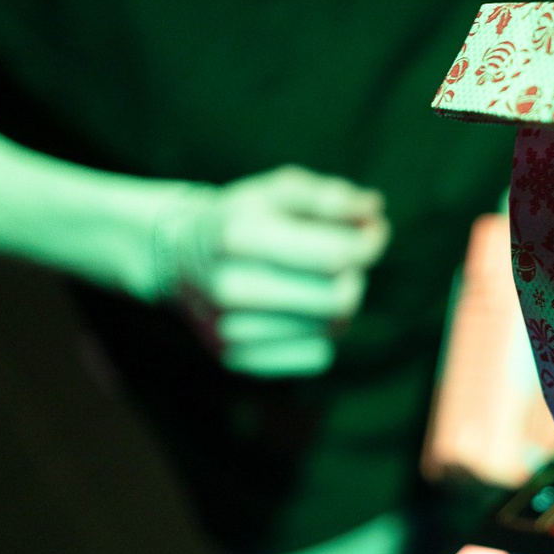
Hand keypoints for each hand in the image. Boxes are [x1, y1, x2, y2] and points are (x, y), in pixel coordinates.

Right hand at [155, 165, 389, 376]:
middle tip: (343, 259)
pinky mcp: (239, 361)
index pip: (336, 255)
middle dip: (355, 275)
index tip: (373, 231)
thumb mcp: (278, 192)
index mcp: (238, 236)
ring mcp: (232, 330)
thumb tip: (375, 211)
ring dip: (339, 304)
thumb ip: (330, 197)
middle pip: (340, 298)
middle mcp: (230, 287)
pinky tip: (298, 311)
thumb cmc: (242, 219)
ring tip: (316, 282)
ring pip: (332, 328)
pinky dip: (321, 333)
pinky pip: (317, 356)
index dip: (369, 243)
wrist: (178, 258)